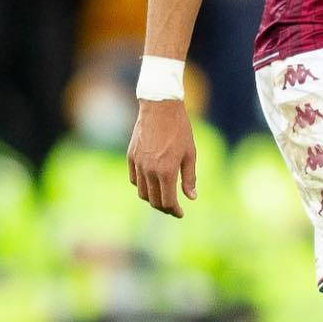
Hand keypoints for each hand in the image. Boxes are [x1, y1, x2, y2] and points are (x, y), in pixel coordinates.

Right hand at [127, 100, 197, 217]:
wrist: (160, 108)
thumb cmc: (180, 130)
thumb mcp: (190, 154)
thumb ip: (189, 178)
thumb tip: (191, 197)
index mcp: (166, 172)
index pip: (167, 202)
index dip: (174, 211)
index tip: (181, 213)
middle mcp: (149, 171)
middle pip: (154, 200)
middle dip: (164, 208)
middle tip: (173, 208)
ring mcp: (138, 164)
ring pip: (142, 192)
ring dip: (152, 199)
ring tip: (163, 197)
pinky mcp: (131, 156)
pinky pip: (134, 179)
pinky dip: (142, 186)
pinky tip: (151, 184)